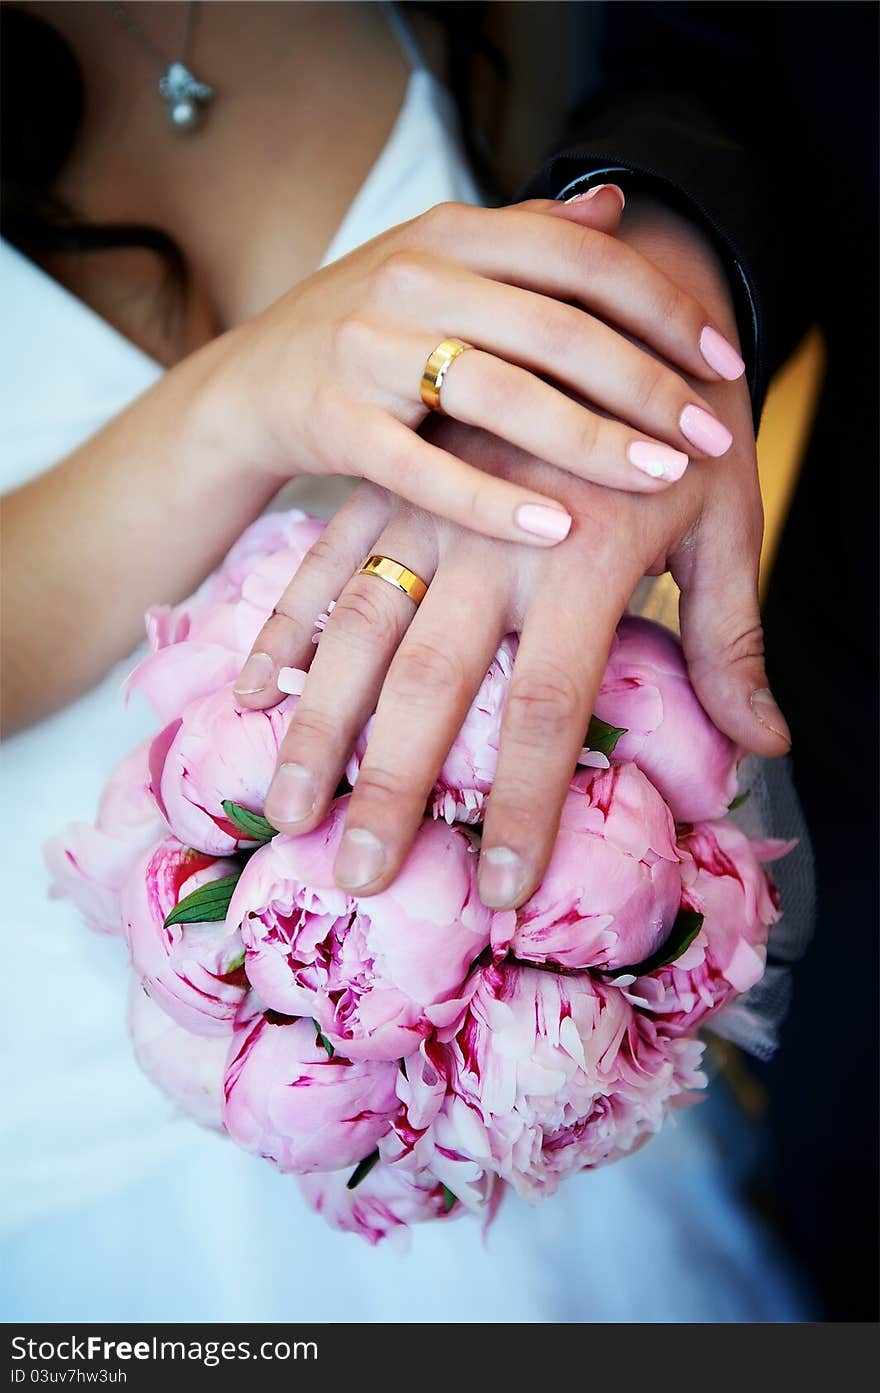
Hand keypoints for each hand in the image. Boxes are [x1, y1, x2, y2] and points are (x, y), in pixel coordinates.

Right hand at [201, 189, 743, 545]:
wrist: (251, 381)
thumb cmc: (368, 327)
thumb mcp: (441, 263)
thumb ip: (527, 238)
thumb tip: (616, 206)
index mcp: (451, 234)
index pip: (581, 261)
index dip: (664, 309)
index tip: (723, 361)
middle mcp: (411, 280)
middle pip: (554, 330)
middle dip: (646, 385)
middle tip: (710, 434)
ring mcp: (367, 351)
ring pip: (498, 396)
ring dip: (590, 442)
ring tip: (659, 478)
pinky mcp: (334, 425)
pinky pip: (425, 471)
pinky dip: (493, 503)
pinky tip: (558, 531)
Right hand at [235, 197, 788, 907]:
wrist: (630, 297)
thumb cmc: (687, 429)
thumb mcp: (725, 527)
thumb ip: (728, 641)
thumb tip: (763, 750)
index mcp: (584, 560)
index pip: (547, 711)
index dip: (525, 808)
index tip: (502, 893)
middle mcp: (492, 541)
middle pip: (432, 688)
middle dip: (396, 789)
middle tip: (360, 876)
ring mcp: (427, 508)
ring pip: (359, 633)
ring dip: (320, 727)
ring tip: (289, 810)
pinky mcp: (389, 483)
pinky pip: (322, 564)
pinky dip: (284, 629)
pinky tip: (251, 694)